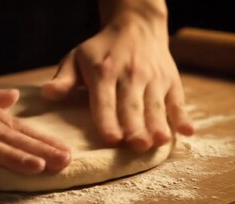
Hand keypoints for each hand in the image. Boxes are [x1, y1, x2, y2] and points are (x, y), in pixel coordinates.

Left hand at [42, 8, 193, 151]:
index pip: (105, 101)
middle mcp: (130, 75)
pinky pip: (177, 100)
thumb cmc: (100, 50)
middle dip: (135, 127)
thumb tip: (47, 94)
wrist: (136, 26)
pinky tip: (186, 131)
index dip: (108, 120)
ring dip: (158, 124)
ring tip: (158, 142)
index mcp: (104, 73)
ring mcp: (154, 78)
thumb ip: (64, 79)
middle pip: (132, 106)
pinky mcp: (171, 81)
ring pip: (156, 105)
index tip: (110, 139)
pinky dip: (182, 115)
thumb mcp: (76, 58)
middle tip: (136, 146)